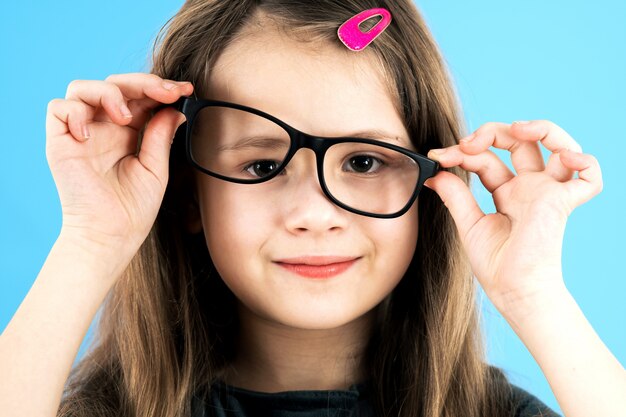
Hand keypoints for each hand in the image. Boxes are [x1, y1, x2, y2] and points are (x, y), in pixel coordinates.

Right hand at [46, 73, 193, 255]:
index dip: (161, 88)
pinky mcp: (60, 143)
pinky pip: (58, 109)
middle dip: (143, 82)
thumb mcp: (155, 168)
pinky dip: (75, 112)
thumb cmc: (133, 209)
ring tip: (125, 116)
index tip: (185, 90)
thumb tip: (175, 108)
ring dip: (108, 92)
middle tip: (166, 92)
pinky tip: (91, 134)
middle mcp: (103, 128)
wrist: (111, 236)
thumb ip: (161, 136)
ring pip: (83, 88)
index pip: (140, 97)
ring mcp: (81, 133)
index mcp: (128, 132)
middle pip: (115, 84)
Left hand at [423, 120, 602, 315]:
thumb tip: (434, 172)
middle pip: (520, 142)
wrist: (513, 291)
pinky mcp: (562, 202)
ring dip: (540, 129)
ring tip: (517, 127)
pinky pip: (590, 177)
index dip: (462, 153)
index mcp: (508, 193)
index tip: (439, 156)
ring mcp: (547, 193)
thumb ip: (454, 195)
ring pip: (559, 146)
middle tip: (468, 143)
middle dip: (493, 132)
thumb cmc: (496, 265)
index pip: (486, 159)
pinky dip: (584, 161)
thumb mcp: (468, 223)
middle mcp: (530, 188)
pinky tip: (562, 156)